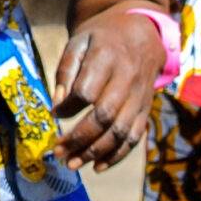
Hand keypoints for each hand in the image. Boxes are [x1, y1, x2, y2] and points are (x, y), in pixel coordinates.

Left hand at [52, 9, 163, 171]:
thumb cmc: (102, 38)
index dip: (69, 108)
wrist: (142, 33)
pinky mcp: (146, 109)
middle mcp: (127, 79)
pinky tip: (98, 166)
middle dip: (80, 139)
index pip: (87, 91)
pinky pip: (135, 137)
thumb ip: (66, 71)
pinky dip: (117, 155)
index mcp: (107, 58)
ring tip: (73, 164)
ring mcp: (140, 96)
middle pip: (105, 116)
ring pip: (121, 132)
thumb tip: (57, 105)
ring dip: (96, 152)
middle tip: (59, 152)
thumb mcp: (79, 41)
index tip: (55, 114)